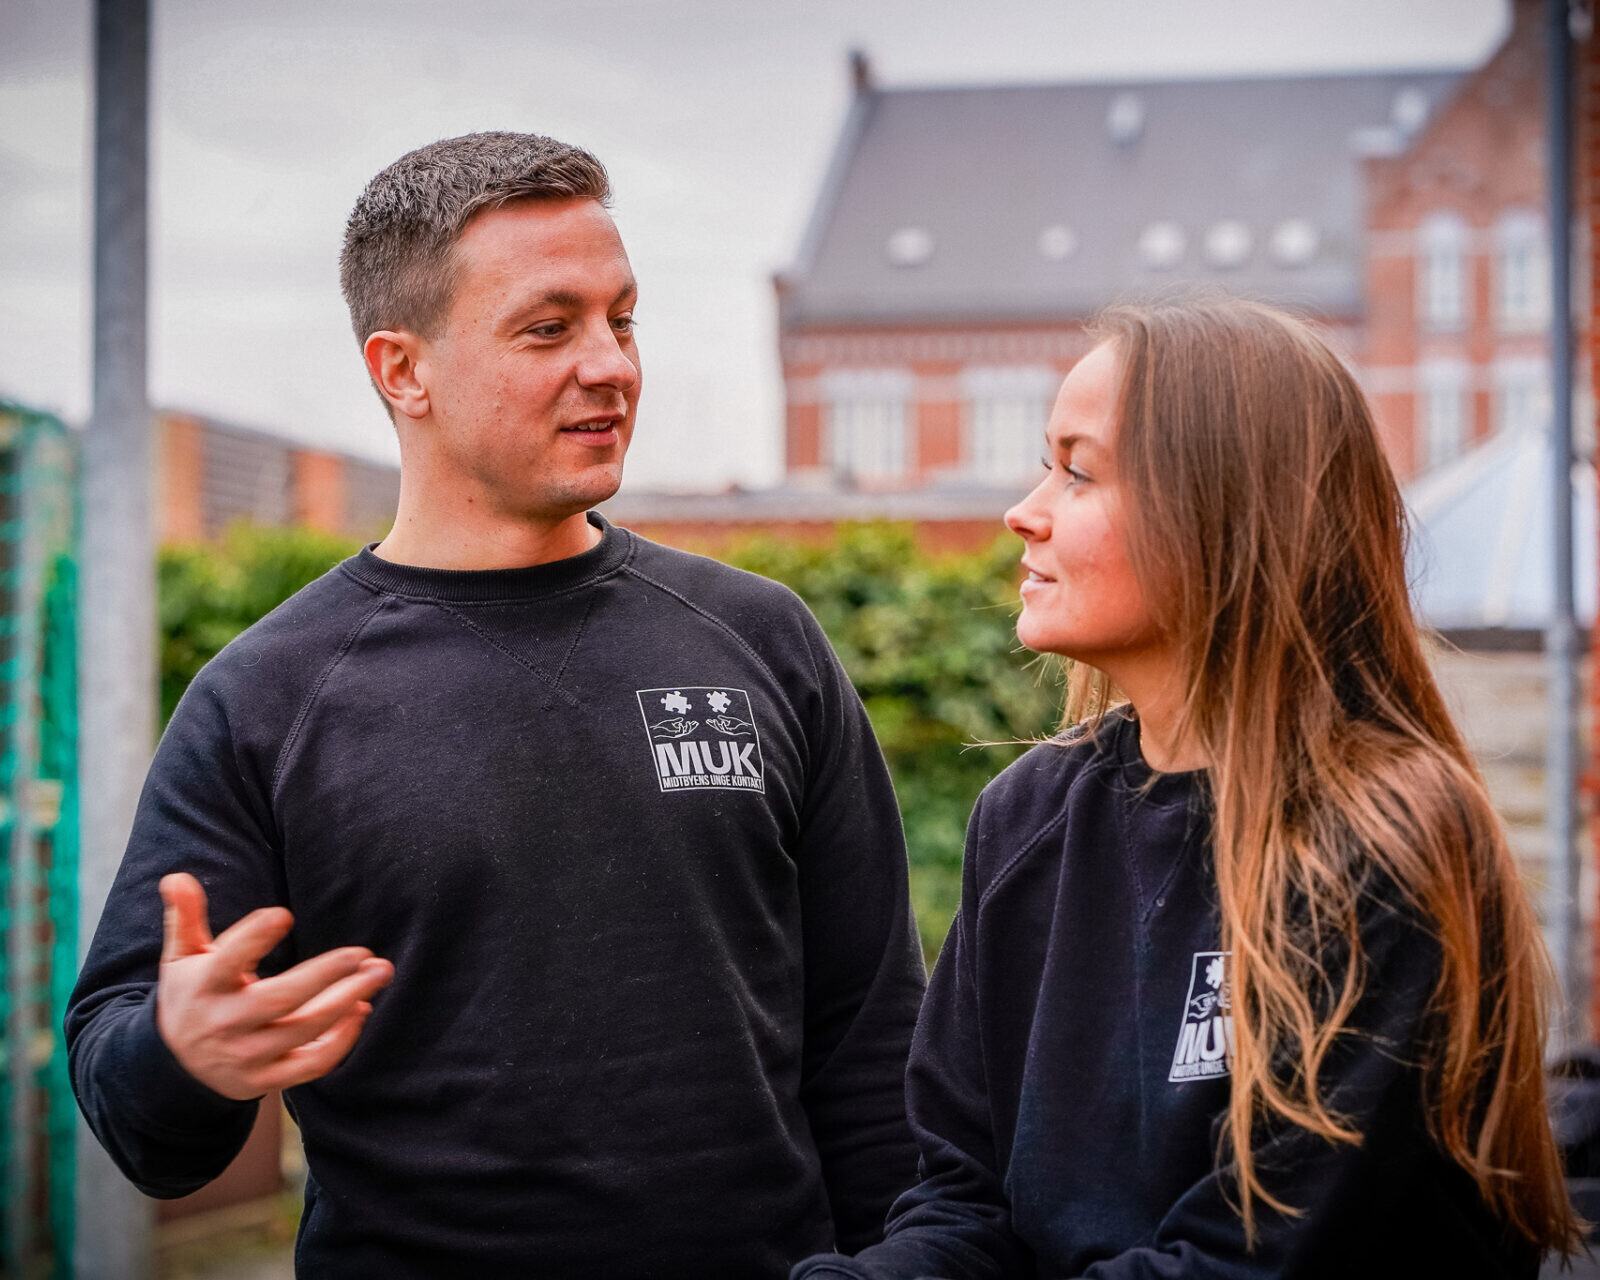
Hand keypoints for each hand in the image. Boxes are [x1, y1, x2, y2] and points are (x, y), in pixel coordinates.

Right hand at [155, 872, 393, 1100]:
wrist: (176, 1066)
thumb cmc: (193, 995)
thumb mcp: (182, 957)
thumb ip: (186, 917)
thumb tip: (177, 876)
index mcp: (205, 987)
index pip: (227, 961)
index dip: (253, 939)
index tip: (283, 915)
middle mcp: (225, 1023)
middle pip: (280, 999)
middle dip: (326, 975)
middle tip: (363, 953)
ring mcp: (247, 1056)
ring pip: (304, 1030)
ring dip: (346, 1001)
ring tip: (378, 973)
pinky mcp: (266, 1079)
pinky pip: (312, 1064)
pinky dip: (341, 1040)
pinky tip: (360, 1009)